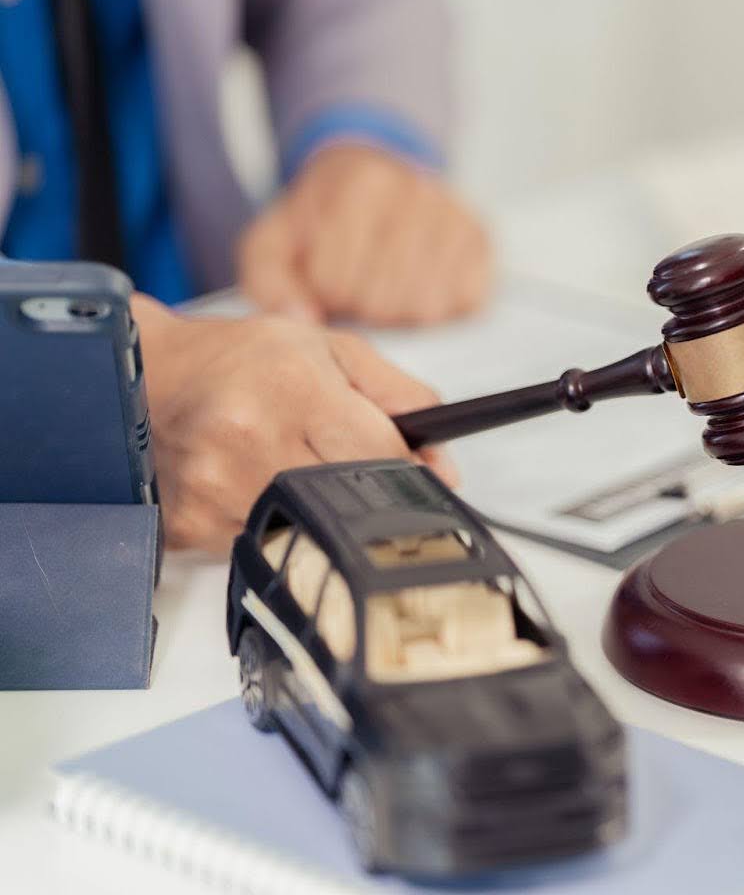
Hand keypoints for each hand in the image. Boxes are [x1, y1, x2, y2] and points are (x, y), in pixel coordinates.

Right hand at [134, 295, 459, 553]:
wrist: (150, 373)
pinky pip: (260, 544)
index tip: (416, 473)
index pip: (382, 454)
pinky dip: (272, 522)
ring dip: (317, 508)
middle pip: (349, 497)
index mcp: (294, 388)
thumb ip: (401, 397)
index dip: (408, 469)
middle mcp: (252, 440)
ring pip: (309, 528)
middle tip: (358, 473)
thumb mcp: (333, 350)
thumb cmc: (244, 358)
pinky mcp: (191, 525)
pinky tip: (255, 484)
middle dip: (366, 491)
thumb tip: (444, 464)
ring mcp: (217, 489)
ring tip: (293, 464)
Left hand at [237, 144, 491, 325]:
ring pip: (422, 306)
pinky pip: (463, 302)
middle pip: (380, 298)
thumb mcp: (276, 241)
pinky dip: (439, 308)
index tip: (328, 275)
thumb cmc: (322, 221)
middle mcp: (415, 190)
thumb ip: (268, 282)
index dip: (326, 292)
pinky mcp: (483, 241)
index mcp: (360, 183)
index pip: (335, 280)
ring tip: (385, 286)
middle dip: (361, 304)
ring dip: (398, 311)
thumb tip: (303, 318)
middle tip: (358, 285)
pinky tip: (419, 286)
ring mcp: (455, 215)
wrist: (373, 178)